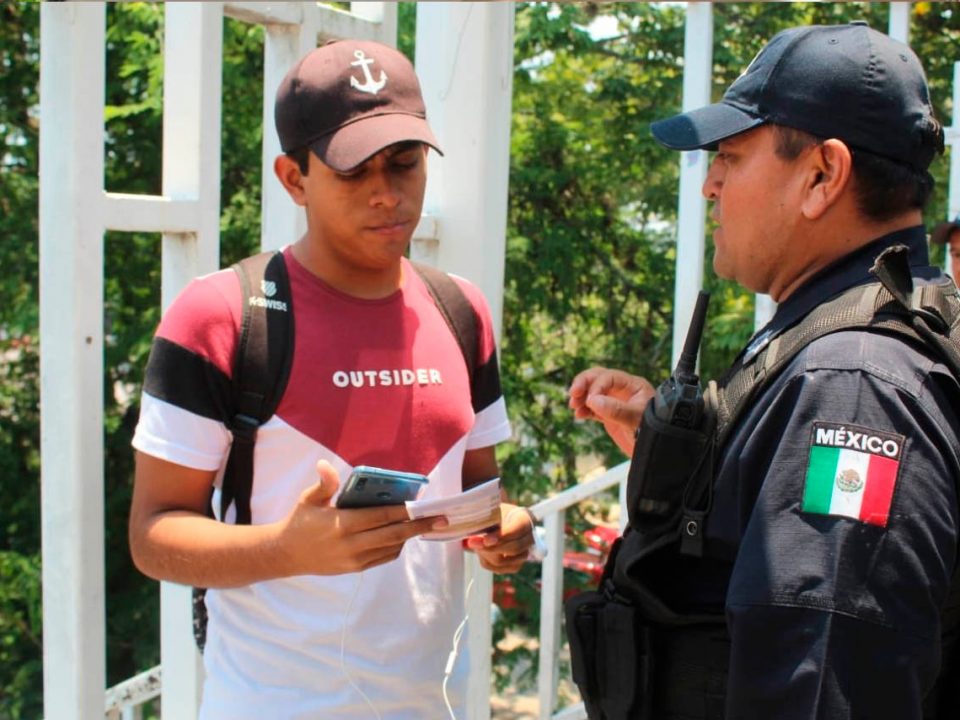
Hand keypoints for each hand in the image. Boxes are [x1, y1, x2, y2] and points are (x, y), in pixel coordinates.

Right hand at [279, 460, 445, 574]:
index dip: (404, 511)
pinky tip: (401, 536)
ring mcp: (354, 560)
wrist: (284, 554)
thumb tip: (325, 464)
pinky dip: (395, 547)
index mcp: (343, 525)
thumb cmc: (299, 521)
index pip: (381, 517)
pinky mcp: (354, 569)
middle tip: (441, 519)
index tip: (422, 506)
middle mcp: (352, 545)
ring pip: (391, 548)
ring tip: (424, 524)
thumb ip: (324, 483)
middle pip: (394, 536)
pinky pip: (383, 558)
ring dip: (408, 536)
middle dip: (419, 527)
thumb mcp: (309, 499)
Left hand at [463, 503, 533, 573]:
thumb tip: (472, 538)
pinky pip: (499, 569)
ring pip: (504, 561)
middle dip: (491, 548)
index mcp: (525, 519)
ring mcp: (524, 553)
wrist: (497, 521)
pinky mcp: (515, 565)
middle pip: (514, 548)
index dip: (501, 537)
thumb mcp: (491, 513)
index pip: (516, 531)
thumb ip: (485, 522)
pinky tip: (480, 551)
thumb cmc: (494, 514)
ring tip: (475, 543)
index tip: (485, 540)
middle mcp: (529, 538)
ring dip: (486, 554)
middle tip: (472, 543)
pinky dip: (486, 561)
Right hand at [568, 366, 654, 455]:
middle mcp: (623, 390)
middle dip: (584, 384)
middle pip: (598, 378)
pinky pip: (593, 408)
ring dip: (581, 397)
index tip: (590, 401)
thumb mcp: (636, 420)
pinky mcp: (609, 415)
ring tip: (574, 407)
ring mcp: (615, 402)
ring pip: (593, 392)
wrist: (658, 452)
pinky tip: (578, 415)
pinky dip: (584, 410)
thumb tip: (593, 400)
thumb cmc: (654, 432)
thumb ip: (616, 410)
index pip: (609, 377)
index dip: (597, 386)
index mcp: (634, 385)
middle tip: (573, 393)